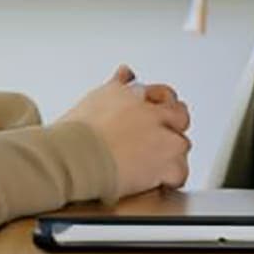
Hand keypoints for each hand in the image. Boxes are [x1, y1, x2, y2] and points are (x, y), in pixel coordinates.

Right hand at [65, 66, 191, 194]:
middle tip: (160, 140)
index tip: (158, 115)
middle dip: (173, 128)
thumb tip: (126, 72)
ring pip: (182, 145)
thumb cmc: (75, 132)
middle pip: (180, 117)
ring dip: (172, 154)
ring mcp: (160, 139)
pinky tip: (162, 181)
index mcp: (136, 94)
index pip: (165, 94)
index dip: (163, 106)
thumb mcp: (96, 97)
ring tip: (156, 163)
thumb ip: (117, 84)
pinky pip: (179, 173)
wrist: (71, 157)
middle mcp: (151, 114)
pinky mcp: (161, 165)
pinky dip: (172, 179)